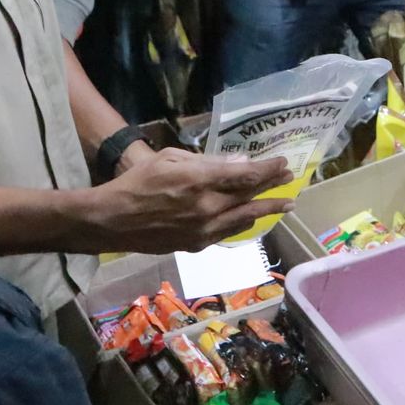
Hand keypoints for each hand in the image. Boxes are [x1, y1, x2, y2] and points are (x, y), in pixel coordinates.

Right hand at [101, 149, 294, 252]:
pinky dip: (243, 223)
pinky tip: (251, 218)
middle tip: (290, 181)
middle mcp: (207, 208)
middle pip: (250, 197)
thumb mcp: (170, 159)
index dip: (269, 170)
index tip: (283, 163)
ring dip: (267, 210)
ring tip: (284, 204)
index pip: (246, 176)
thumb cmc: (138, 181)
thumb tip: (240, 162)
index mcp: (200, 181)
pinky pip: (227, 233)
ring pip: (245, 219)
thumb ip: (207, 161)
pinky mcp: (196, 245)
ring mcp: (204, 231)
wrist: (113, 221)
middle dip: (273, 188)